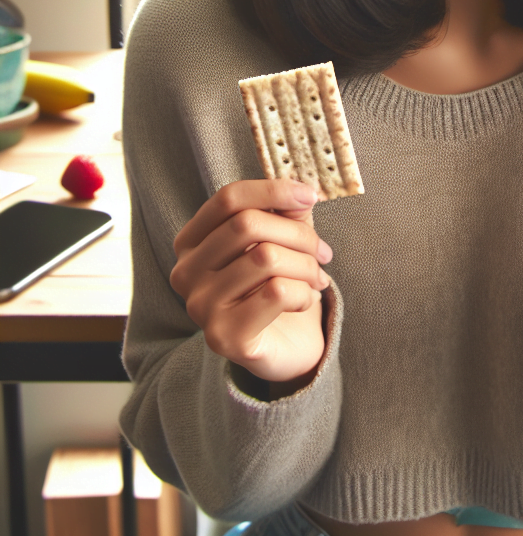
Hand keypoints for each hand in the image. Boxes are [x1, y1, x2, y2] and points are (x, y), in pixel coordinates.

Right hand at [170, 180, 332, 384]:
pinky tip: (305, 301)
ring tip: (317, 278)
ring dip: (307, 266)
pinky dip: (303, 292)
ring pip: (265, 257)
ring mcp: (200, 307)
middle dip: (299, 234)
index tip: (311, 196)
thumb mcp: (283, 239)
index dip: (274, 190)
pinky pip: (276, 292)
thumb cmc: (278, 283)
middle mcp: (185, 273)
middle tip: (323, 252)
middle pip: (247, 225)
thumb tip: (301, 193)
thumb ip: (287, 212)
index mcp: (192, 242)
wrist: (286, 345)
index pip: (228, 199)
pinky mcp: (223, 337)